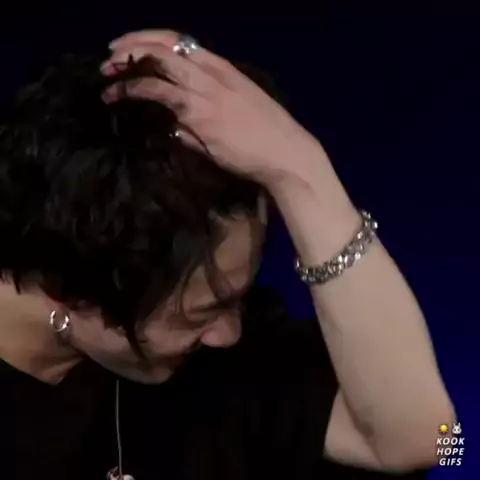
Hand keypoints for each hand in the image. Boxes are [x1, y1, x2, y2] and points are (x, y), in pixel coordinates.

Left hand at [101, 29, 326, 189]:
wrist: (285, 154)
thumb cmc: (267, 136)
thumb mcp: (237, 111)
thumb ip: (204, 111)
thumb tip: (174, 123)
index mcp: (222, 68)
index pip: (179, 41)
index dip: (147, 38)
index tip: (127, 46)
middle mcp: (210, 73)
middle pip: (161, 47)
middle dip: (129, 49)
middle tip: (108, 62)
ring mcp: (203, 92)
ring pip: (155, 68)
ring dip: (125, 73)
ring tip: (107, 82)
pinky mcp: (197, 115)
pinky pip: (159, 96)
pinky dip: (135, 93)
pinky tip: (121, 98)